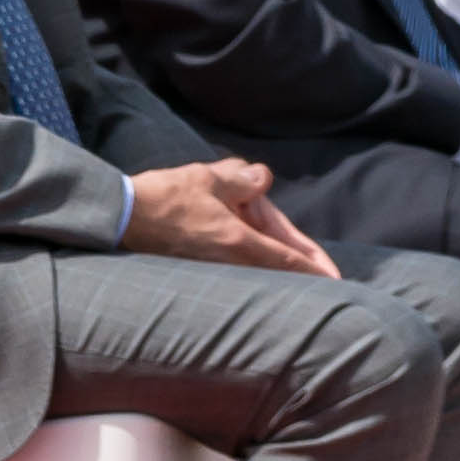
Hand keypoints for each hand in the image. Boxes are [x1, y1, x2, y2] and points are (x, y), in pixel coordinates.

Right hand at [121, 158, 337, 277]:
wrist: (121, 218)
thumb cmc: (164, 198)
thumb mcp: (207, 178)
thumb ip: (241, 178)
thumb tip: (261, 177)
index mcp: (240, 241)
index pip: (290, 259)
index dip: (316, 269)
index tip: (338, 283)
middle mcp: (231, 261)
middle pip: (275, 264)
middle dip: (299, 265)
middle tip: (326, 275)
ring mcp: (214, 268)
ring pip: (256, 267)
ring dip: (273, 263)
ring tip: (292, 263)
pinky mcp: (197, 269)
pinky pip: (236, 267)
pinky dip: (251, 262)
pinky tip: (250, 254)